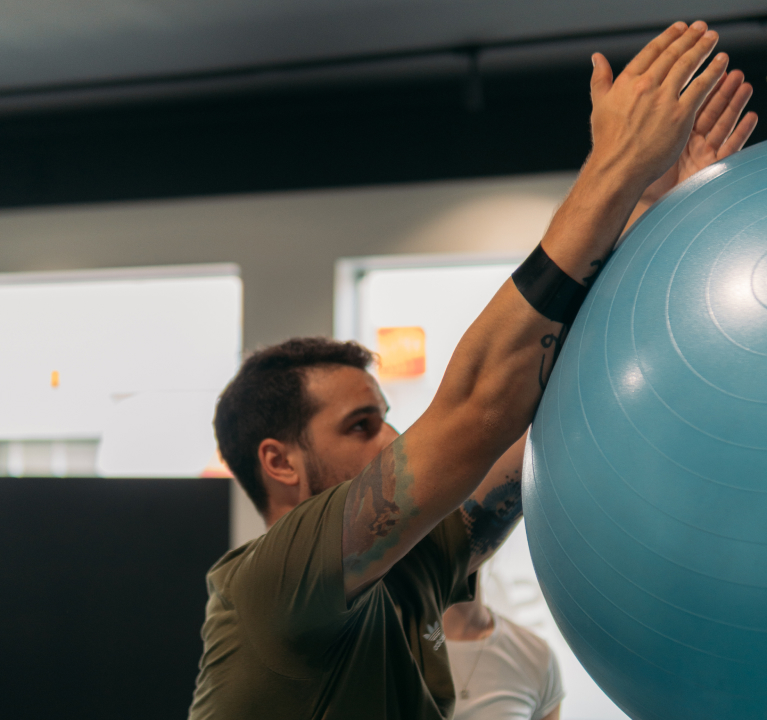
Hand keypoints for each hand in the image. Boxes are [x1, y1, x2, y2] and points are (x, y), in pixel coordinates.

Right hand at [588, 21, 727, 190]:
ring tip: (712, 39)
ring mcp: (664, 100)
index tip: (679, 29)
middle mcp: (645, 86)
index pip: (651, 51)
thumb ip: (600, 79)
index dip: (668, 37)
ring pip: (688, 65)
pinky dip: (713, 72)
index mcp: (626, 82)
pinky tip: (721, 63)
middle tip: (700, 29)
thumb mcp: (598, 105)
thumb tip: (596, 58)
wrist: (617, 168)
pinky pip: (701, 87)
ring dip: (703, 48)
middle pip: (672, 54)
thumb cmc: (607, 142)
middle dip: (689, 38)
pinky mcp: (680, 115)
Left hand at [639, 69, 757, 204]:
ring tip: (745, 84)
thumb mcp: (635, 141)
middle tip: (731, 69)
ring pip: (721, 124)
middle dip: (720, 90)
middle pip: (708, 110)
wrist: (641, 201)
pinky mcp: (710, 169)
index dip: (697, 84)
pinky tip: (751, 117)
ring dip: (734, 104)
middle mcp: (688, 141)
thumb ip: (637, 116)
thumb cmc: (638, 175)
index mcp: (671, 131)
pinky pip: (728, 148)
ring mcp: (701, 154)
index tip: (705, 64)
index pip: (686, 102)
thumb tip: (631, 90)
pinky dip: (740, 132)